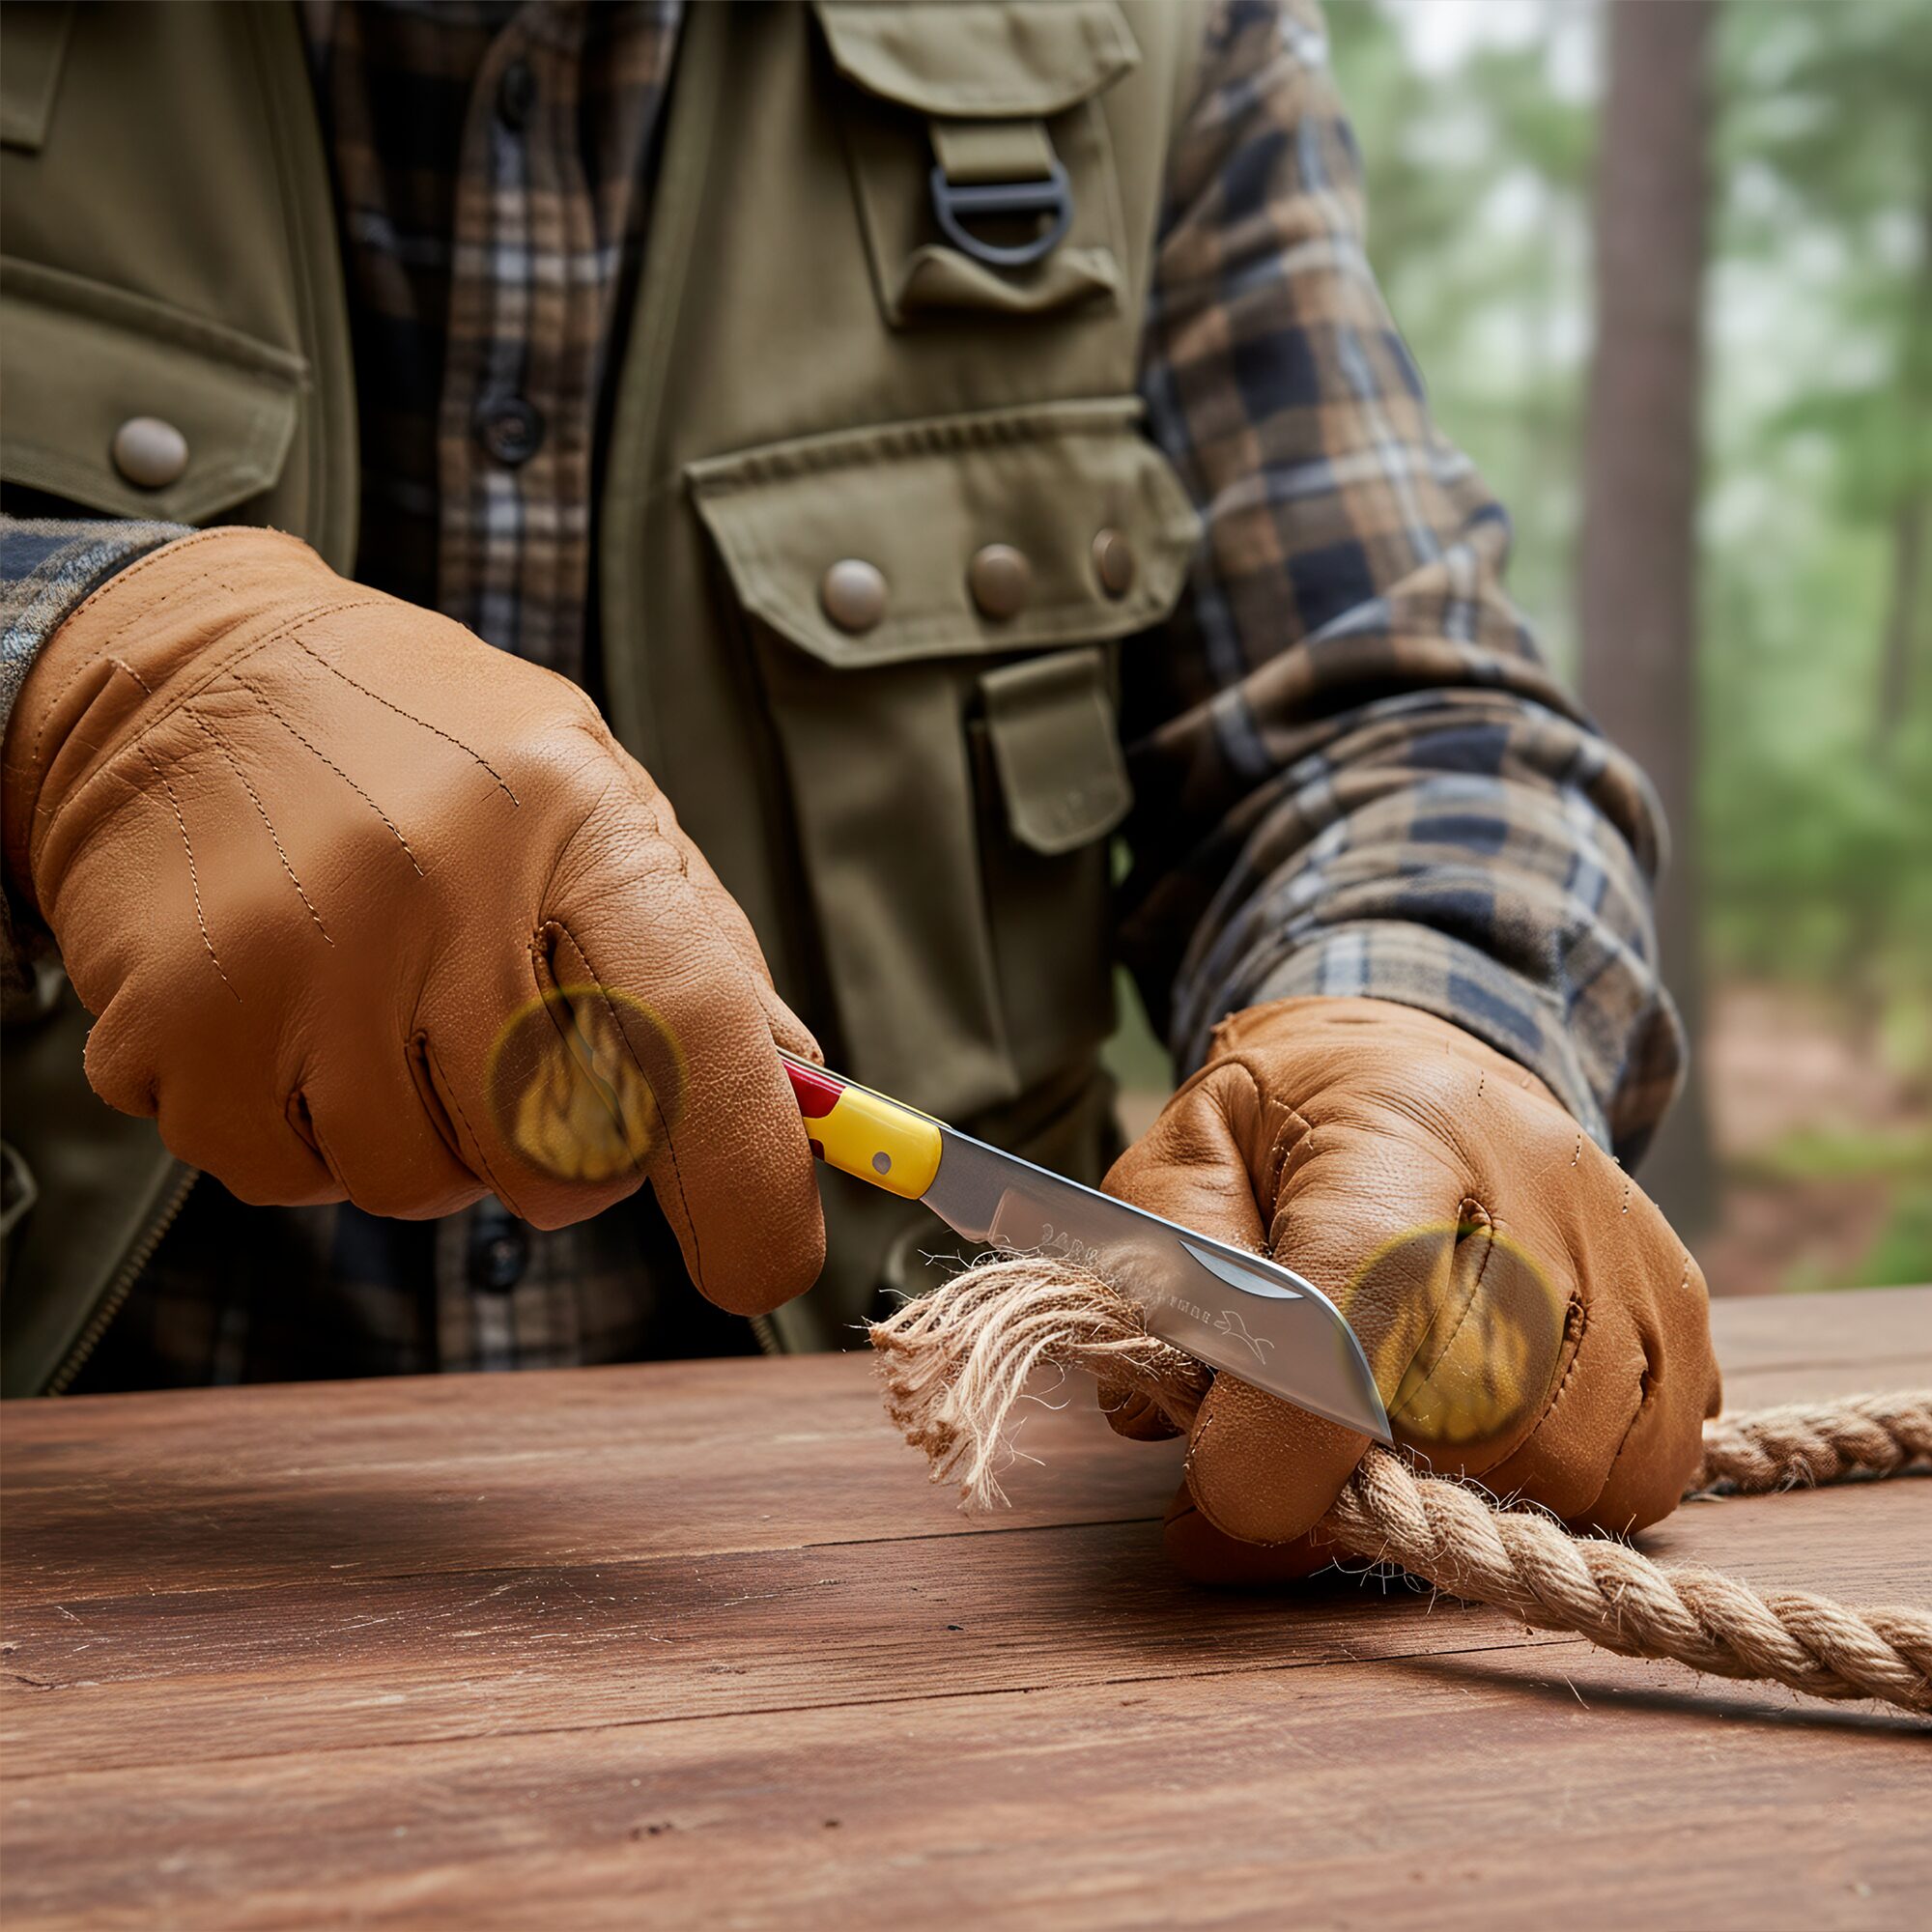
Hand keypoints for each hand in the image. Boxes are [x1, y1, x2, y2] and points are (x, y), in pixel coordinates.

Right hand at [2, 527, 823, 1313]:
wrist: (181, 676)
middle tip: (521, 1070)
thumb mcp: (591, 796)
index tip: (762, 1266)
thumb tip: (803, 1104)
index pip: (693, 1029)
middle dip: (562, 1160)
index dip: (745, 1175)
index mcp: (571, 817)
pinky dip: (304, 1138)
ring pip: (414, 1186)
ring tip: (389, 1015)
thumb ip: (698, 946)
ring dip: (425, 1144)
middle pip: (553, 1155)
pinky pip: (283, 1179)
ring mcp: (293, 954)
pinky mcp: (172, 1021)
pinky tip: (293, 1022)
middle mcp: (433, 881)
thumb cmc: (429, 754)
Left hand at [1103, 998, 1719, 1580]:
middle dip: (1367, 1468)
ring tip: (1399, 1417)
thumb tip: (1196, 1479)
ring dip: (1462, 1481)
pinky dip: (1557, 1484)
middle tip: (1306, 1443)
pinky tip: (1490, 1423)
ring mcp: (1629, 1245)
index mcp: (1394, 1125)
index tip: (1228, 1491)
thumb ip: (1164, 1307)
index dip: (1290, 1431)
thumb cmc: (1284, 1136)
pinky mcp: (1683, 1309)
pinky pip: (1645, 1469)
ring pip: (1563, 1460)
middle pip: (1471, 1409)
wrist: (1416, 1060)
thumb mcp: (1180, 1173)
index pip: (1361, 1301)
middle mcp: (1540, 1176)